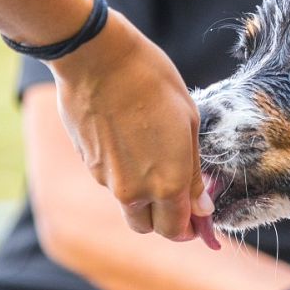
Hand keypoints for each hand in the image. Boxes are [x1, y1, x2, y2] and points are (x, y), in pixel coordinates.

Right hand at [46, 11, 217, 244]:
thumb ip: (193, 175)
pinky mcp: (87, 163)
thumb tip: (202, 209)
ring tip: (152, 157)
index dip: (188, 228)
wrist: (97, 58)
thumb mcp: (188, 124)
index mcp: (167, 183)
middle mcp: (134, 190)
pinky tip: (128, 140)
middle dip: (164, 219)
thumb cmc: (153, 83)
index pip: (176, 230)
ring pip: (127, 205)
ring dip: (142, 198)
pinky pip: (110, 181)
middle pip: (148, 227)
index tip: (196, 218)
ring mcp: (106, 179)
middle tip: (177, 196)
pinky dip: (122, 173)